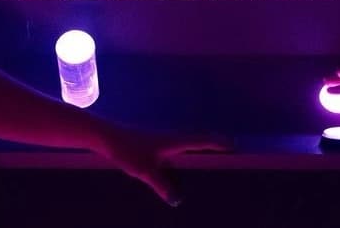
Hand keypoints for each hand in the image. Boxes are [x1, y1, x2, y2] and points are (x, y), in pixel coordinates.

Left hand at [95, 125, 230, 205]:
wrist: (106, 138)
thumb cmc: (128, 150)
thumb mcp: (146, 171)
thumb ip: (162, 186)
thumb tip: (178, 201)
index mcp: (173, 142)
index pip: (201, 141)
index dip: (217, 143)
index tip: (233, 145)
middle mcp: (169, 139)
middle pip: (196, 140)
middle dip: (212, 145)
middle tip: (227, 149)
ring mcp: (160, 141)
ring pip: (184, 145)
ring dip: (197, 148)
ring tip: (208, 159)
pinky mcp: (150, 146)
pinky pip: (173, 151)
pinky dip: (182, 155)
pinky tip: (178, 167)